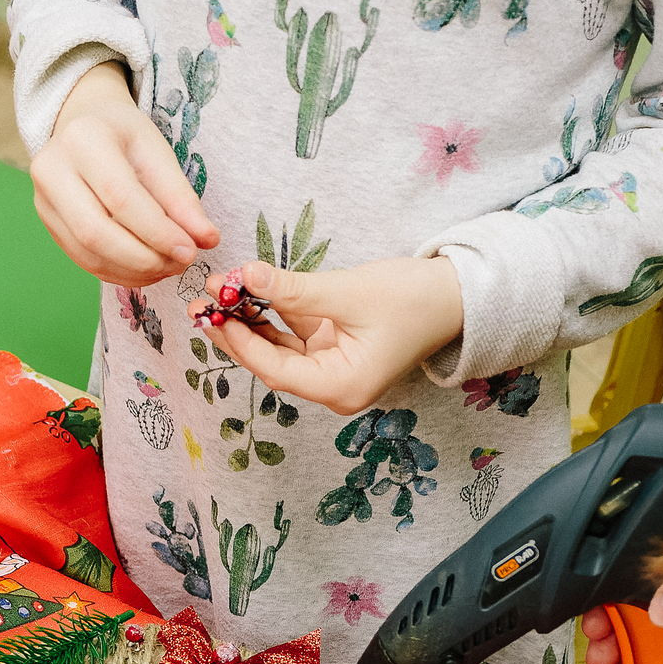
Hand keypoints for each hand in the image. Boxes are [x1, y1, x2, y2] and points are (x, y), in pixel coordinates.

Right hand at [31, 61, 216, 286]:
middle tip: (180, 263)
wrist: (84, 125)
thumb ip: (181, 197)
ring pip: (88, 254)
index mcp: (83, 139)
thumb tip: (207, 239)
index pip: (121, 198)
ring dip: (134, 271)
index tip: (191, 250)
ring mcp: (44, 200)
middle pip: (96, 233)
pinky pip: (84, 261)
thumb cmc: (124, 135)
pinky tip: (147, 270)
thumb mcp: (157, 151)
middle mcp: (52, 170)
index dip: (158, 232)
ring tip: (168, 267)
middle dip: (144, 258)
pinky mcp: (48, 223)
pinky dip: (120, 273)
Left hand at [203, 257, 463, 416]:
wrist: (457, 295)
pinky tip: (247, 290)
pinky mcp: (336, 346)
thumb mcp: (349, 292)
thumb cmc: (415, 299)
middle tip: (205, 301)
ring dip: (251, 319)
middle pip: (272, 363)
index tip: (215, 311)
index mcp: (341, 387)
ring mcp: (334, 367)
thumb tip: (244, 275)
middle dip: (238, 330)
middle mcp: (334, 385)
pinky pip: (294, 334)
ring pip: (279, 347)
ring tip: (220, 289)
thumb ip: (294, 289)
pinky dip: (272, 313)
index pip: (276, 370)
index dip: (241, 341)